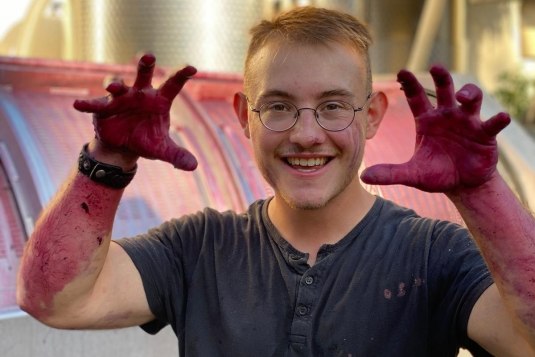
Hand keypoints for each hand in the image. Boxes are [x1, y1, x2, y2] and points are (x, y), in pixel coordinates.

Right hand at [73, 53, 197, 170]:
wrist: (123, 147)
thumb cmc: (146, 141)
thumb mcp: (161, 150)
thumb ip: (177, 155)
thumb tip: (193, 166)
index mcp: (159, 101)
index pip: (172, 85)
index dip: (181, 75)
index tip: (192, 68)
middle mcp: (140, 94)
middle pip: (143, 75)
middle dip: (145, 65)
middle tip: (149, 56)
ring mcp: (121, 98)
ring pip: (118, 85)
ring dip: (115, 83)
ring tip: (113, 87)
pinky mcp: (103, 107)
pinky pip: (95, 104)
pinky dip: (87, 104)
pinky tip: (78, 106)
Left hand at [360, 64, 510, 192]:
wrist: (462, 186)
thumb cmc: (436, 174)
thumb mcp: (412, 174)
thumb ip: (390, 173)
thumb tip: (363, 178)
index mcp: (427, 121)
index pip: (416, 97)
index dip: (409, 84)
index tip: (401, 72)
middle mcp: (447, 116)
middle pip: (445, 89)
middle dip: (442, 77)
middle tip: (436, 68)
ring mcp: (467, 122)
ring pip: (471, 99)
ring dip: (469, 93)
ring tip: (464, 97)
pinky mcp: (485, 135)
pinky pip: (493, 124)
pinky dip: (498, 120)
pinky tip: (501, 118)